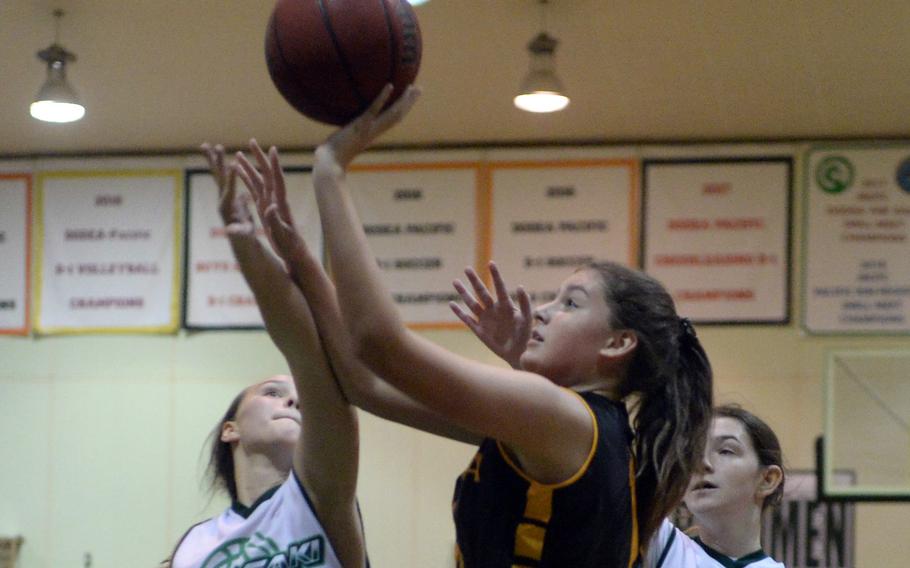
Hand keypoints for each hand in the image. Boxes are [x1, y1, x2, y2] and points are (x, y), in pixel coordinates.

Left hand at [201, 142, 254, 237]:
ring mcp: (225, 198)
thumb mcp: (242, 235)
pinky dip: (227, 169)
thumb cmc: (245, 239)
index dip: (230, 178)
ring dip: (216, 160)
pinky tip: (228, 161)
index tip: (232, 163)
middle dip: (216, 162)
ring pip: (219, 176)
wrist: (242, 243)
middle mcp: (222, 200)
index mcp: (227, 207)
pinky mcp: (230, 198)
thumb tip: (230, 229)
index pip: (228, 190)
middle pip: (218, 178)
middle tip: (210, 146)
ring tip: (211, 145)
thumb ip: (236, 230)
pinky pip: (227, 180)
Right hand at [233, 141, 314, 280]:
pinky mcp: (264, 207)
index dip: (275, 165)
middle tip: (252, 141)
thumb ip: (276, 221)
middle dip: (260, 157)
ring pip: (258, 180)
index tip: (272, 149)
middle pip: (267, 174)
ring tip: (239, 153)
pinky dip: (246, 180)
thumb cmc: (290, 245)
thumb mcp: (283, 235)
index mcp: (281, 203)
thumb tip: (270, 207)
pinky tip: (239, 172)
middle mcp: (275, 199)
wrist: (294, 252)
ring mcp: (269, 202)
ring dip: (249, 166)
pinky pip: (253, 190)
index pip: (278, 180)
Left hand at [315, 84, 420, 172]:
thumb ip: (346, 133)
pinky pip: (373, 110)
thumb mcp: (343, 140)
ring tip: (413, 87)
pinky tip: (390, 85)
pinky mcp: (360, 125)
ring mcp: (369, 128)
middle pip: (398, 115)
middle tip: (419, 88)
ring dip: (404, 100)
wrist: (330, 164)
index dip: (401, 109)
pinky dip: (382, 98)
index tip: (409, 99)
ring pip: (392, 114)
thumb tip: (343, 128)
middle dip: (409, 102)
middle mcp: (375, 131)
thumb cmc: (333, 155)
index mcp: (372, 134)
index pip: (391, 120)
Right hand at [450, 261, 532, 368]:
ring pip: (472, 303)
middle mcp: (494, 310)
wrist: (519, 354)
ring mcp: (486, 320)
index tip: (491, 263)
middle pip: (482, 292)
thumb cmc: (526, 336)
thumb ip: (525, 303)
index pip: (500, 287)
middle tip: (467, 268)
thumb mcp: (527, 319)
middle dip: (474, 281)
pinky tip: (451, 304)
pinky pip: (467, 320)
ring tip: (455, 281)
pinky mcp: (479, 331)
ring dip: (464, 293)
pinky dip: (459, 312)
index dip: (495, 276)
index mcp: (506, 306)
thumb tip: (520, 286)